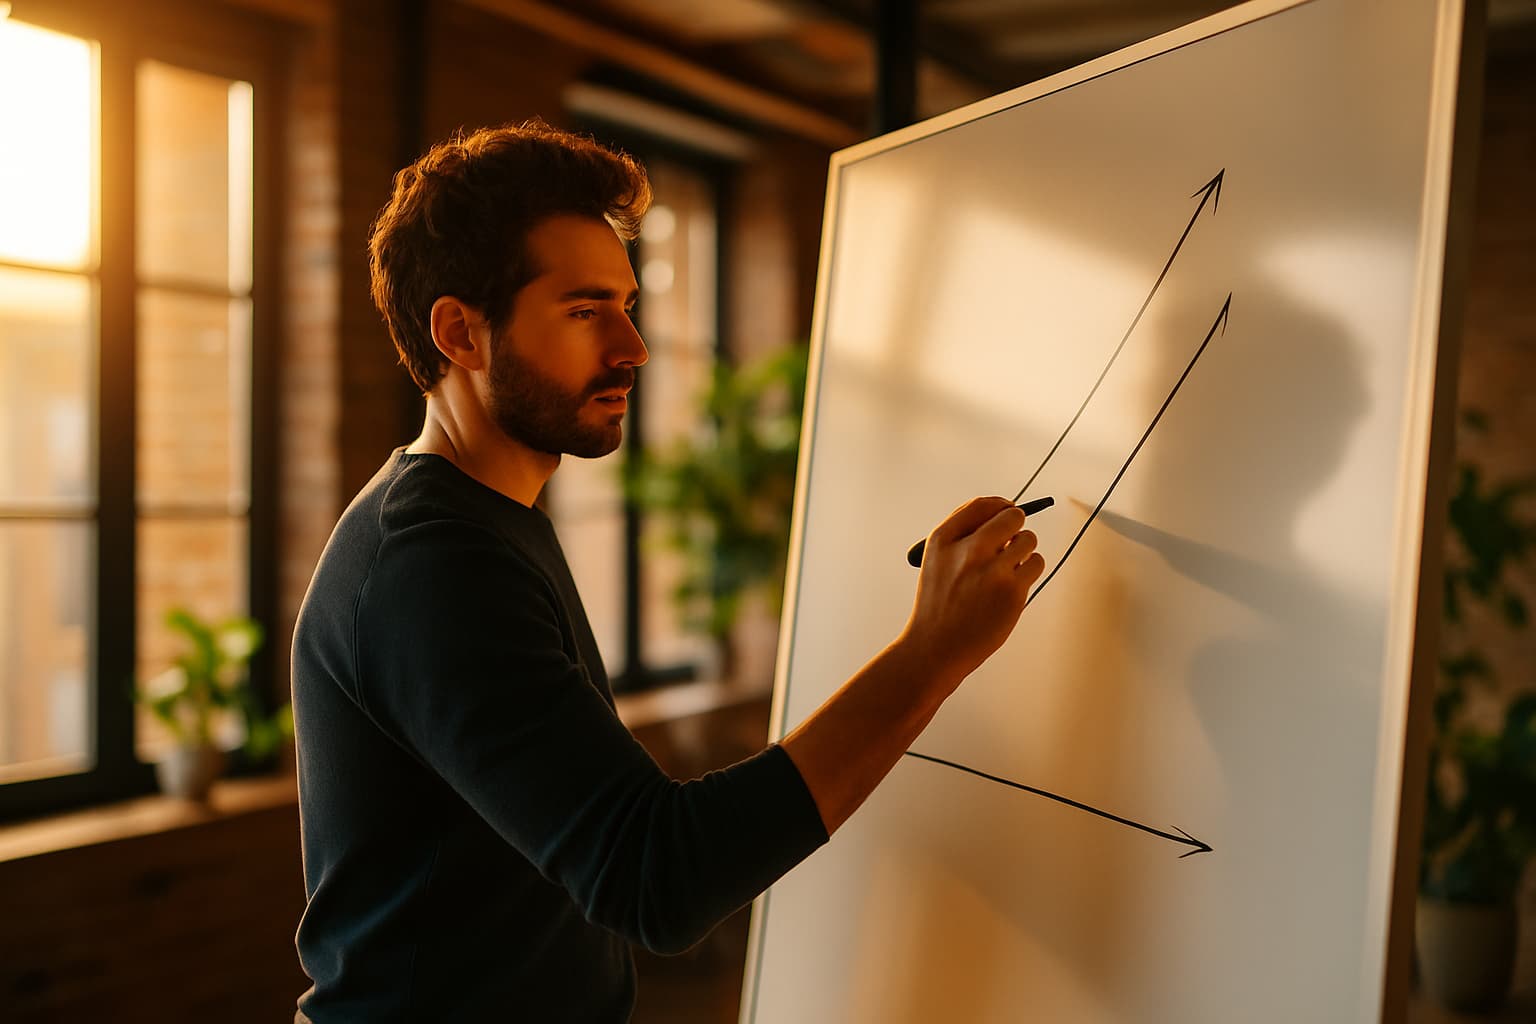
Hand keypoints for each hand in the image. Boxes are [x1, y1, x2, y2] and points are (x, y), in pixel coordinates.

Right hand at [898, 496, 1044, 689]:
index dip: (1000, 506)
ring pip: (1029, 539)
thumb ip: (963, 535)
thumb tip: (1003, 514)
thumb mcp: (936, 561)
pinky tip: (1012, 585)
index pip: (982, 505)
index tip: (1007, 511)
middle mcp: (968, 550)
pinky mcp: (1012, 591)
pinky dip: (1029, 570)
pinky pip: (1036, 563)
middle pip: (1012, 516)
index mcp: (944, 540)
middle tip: (1011, 541)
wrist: (935, 646)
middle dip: (1016, 525)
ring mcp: (992, 570)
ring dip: (1024, 550)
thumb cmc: (939, 604)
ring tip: (1007, 570)